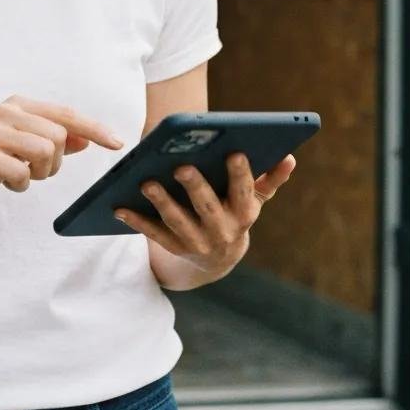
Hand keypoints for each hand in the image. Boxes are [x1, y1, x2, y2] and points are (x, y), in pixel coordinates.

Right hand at [0, 94, 124, 207]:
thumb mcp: (18, 147)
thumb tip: (86, 139)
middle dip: (54, 164)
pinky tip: (3, 182)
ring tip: (19, 176)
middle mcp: (6, 112)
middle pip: (58, 138)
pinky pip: (19, 173)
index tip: (118, 143)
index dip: (95, 127)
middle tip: (35, 173)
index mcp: (18, 106)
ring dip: (37, 174)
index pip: (66, 114)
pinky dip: (18, 184)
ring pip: (44, 152)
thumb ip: (51, 140)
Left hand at [113, 153, 295, 275]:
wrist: (219, 258)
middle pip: (208, 207)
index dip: (241, 174)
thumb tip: (289, 158)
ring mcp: (197, 242)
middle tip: (181, 166)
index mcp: (244, 214)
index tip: (234, 151)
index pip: (245, 192)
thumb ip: (270, 179)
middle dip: (195, 187)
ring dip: (162, 203)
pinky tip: (119, 207)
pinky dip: (136, 221)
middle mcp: (222, 231)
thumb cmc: (235, 212)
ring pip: (178, 222)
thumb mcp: (255, 199)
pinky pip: (153, 234)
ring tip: (146, 182)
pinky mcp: (174, 247)